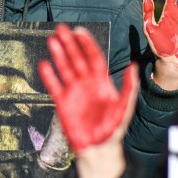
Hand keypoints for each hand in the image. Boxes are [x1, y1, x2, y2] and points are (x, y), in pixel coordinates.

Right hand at [38, 24, 137, 153]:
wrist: (98, 147)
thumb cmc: (113, 128)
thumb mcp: (125, 106)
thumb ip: (129, 86)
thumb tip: (134, 66)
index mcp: (102, 82)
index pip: (93, 57)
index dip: (87, 44)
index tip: (79, 31)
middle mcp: (86, 83)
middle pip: (77, 59)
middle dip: (70, 44)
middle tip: (61, 29)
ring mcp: (74, 92)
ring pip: (65, 68)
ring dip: (59, 55)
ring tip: (52, 41)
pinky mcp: (63, 103)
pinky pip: (54, 86)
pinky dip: (49, 76)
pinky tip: (44, 64)